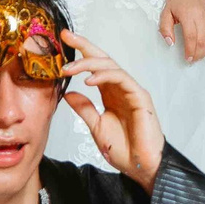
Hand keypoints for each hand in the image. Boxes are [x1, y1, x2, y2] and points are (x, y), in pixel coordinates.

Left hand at [61, 31, 164, 189]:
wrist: (141, 167)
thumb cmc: (124, 150)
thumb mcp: (96, 127)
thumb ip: (84, 108)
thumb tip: (68, 93)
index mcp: (110, 94)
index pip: (94, 68)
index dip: (80, 53)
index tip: (63, 41)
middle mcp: (120, 88)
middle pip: (102, 59)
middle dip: (84, 46)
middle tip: (66, 37)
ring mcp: (131, 90)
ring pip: (110, 66)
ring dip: (88, 64)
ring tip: (69, 69)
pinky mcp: (140, 96)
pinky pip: (121, 78)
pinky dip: (104, 76)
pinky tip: (89, 80)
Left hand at [158, 0, 204, 62]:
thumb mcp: (165, 12)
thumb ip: (165, 29)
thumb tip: (170, 43)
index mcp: (188, 15)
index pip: (191, 38)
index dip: (190, 50)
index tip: (187, 58)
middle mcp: (201, 16)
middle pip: (203, 41)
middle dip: (198, 54)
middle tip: (192, 60)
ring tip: (199, 56)